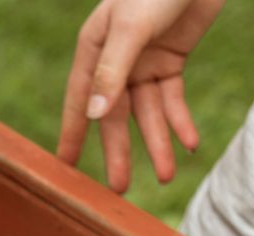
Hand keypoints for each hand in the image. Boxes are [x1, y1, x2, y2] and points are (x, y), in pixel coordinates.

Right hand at [57, 0, 223, 190]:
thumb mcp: (131, 28)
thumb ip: (112, 71)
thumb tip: (94, 116)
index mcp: (93, 51)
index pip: (79, 101)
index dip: (73, 134)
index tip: (65, 167)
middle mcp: (114, 62)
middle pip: (115, 115)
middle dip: (120, 151)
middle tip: (120, 189)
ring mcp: (143, 63)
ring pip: (148, 112)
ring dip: (157, 142)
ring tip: (164, 175)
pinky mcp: (171, 60)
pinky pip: (173, 98)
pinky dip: (181, 120)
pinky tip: (188, 144)